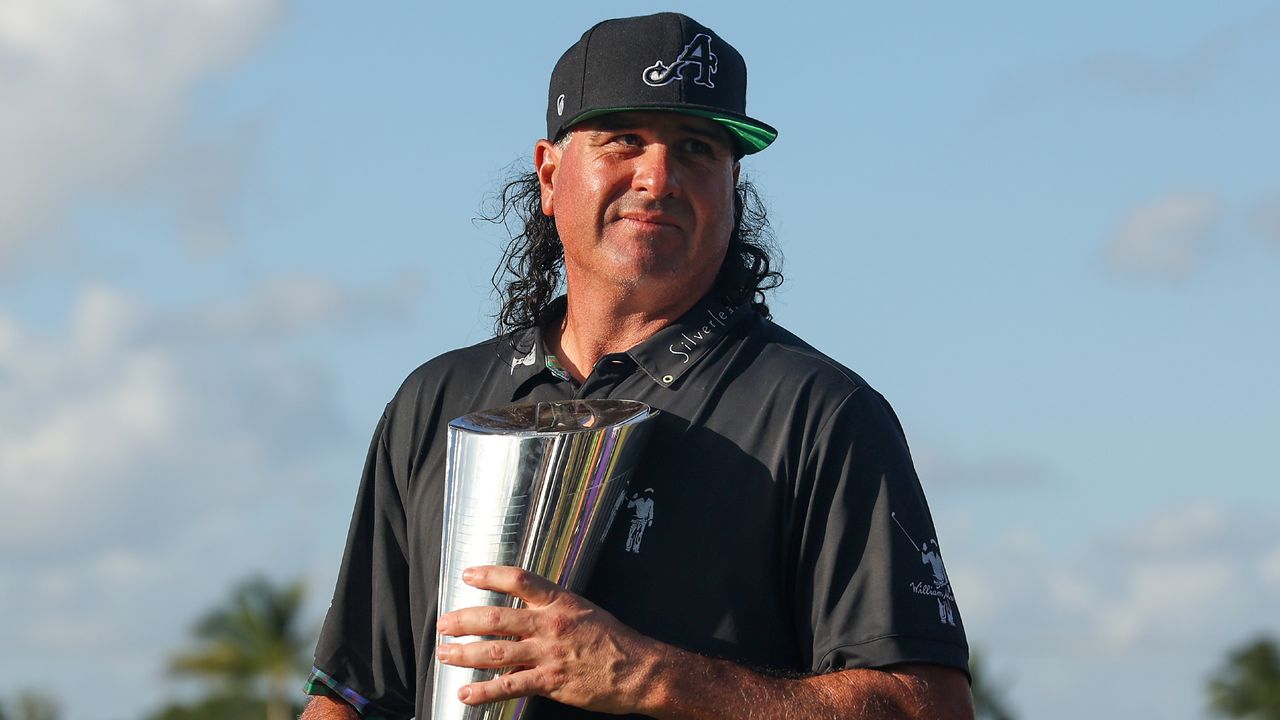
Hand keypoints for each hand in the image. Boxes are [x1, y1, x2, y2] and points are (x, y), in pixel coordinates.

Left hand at [435, 565, 661, 713]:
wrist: (638, 669)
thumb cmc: (612, 640)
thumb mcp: (584, 611)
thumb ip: (552, 610)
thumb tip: (521, 614)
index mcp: (559, 602)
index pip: (518, 580)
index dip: (489, 575)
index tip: (467, 575)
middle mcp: (550, 624)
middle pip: (496, 618)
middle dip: (463, 620)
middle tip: (442, 624)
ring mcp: (548, 654)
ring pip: (496, 652)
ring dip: (465, 653)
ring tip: (444, 654)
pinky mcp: (550, 682)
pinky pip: (509, 686)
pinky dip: (484, 691)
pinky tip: (466, 693)